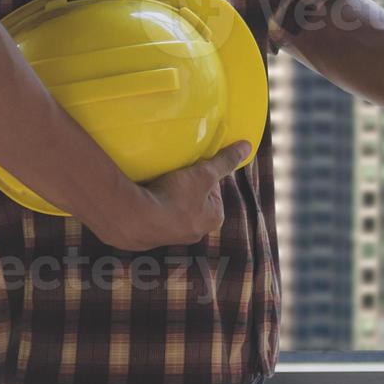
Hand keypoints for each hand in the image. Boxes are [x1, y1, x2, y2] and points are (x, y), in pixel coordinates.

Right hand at [87, 141, 251, 250]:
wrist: (136, 220)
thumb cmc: (177, 198)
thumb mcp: (204, 174)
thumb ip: (224, 161)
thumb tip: (247, 147)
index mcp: (214, 219)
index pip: (214, 191)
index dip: (204, 175)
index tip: (192, 166)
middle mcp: (196, 233)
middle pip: (194, 200)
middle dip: (185, 187)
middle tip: (173, 173)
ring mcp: (172, 236)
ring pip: (174, 208)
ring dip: (167, 195)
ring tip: (157, 181)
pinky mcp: (150, 235)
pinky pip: (155, 214)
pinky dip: (152, 203)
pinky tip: (145, 193)